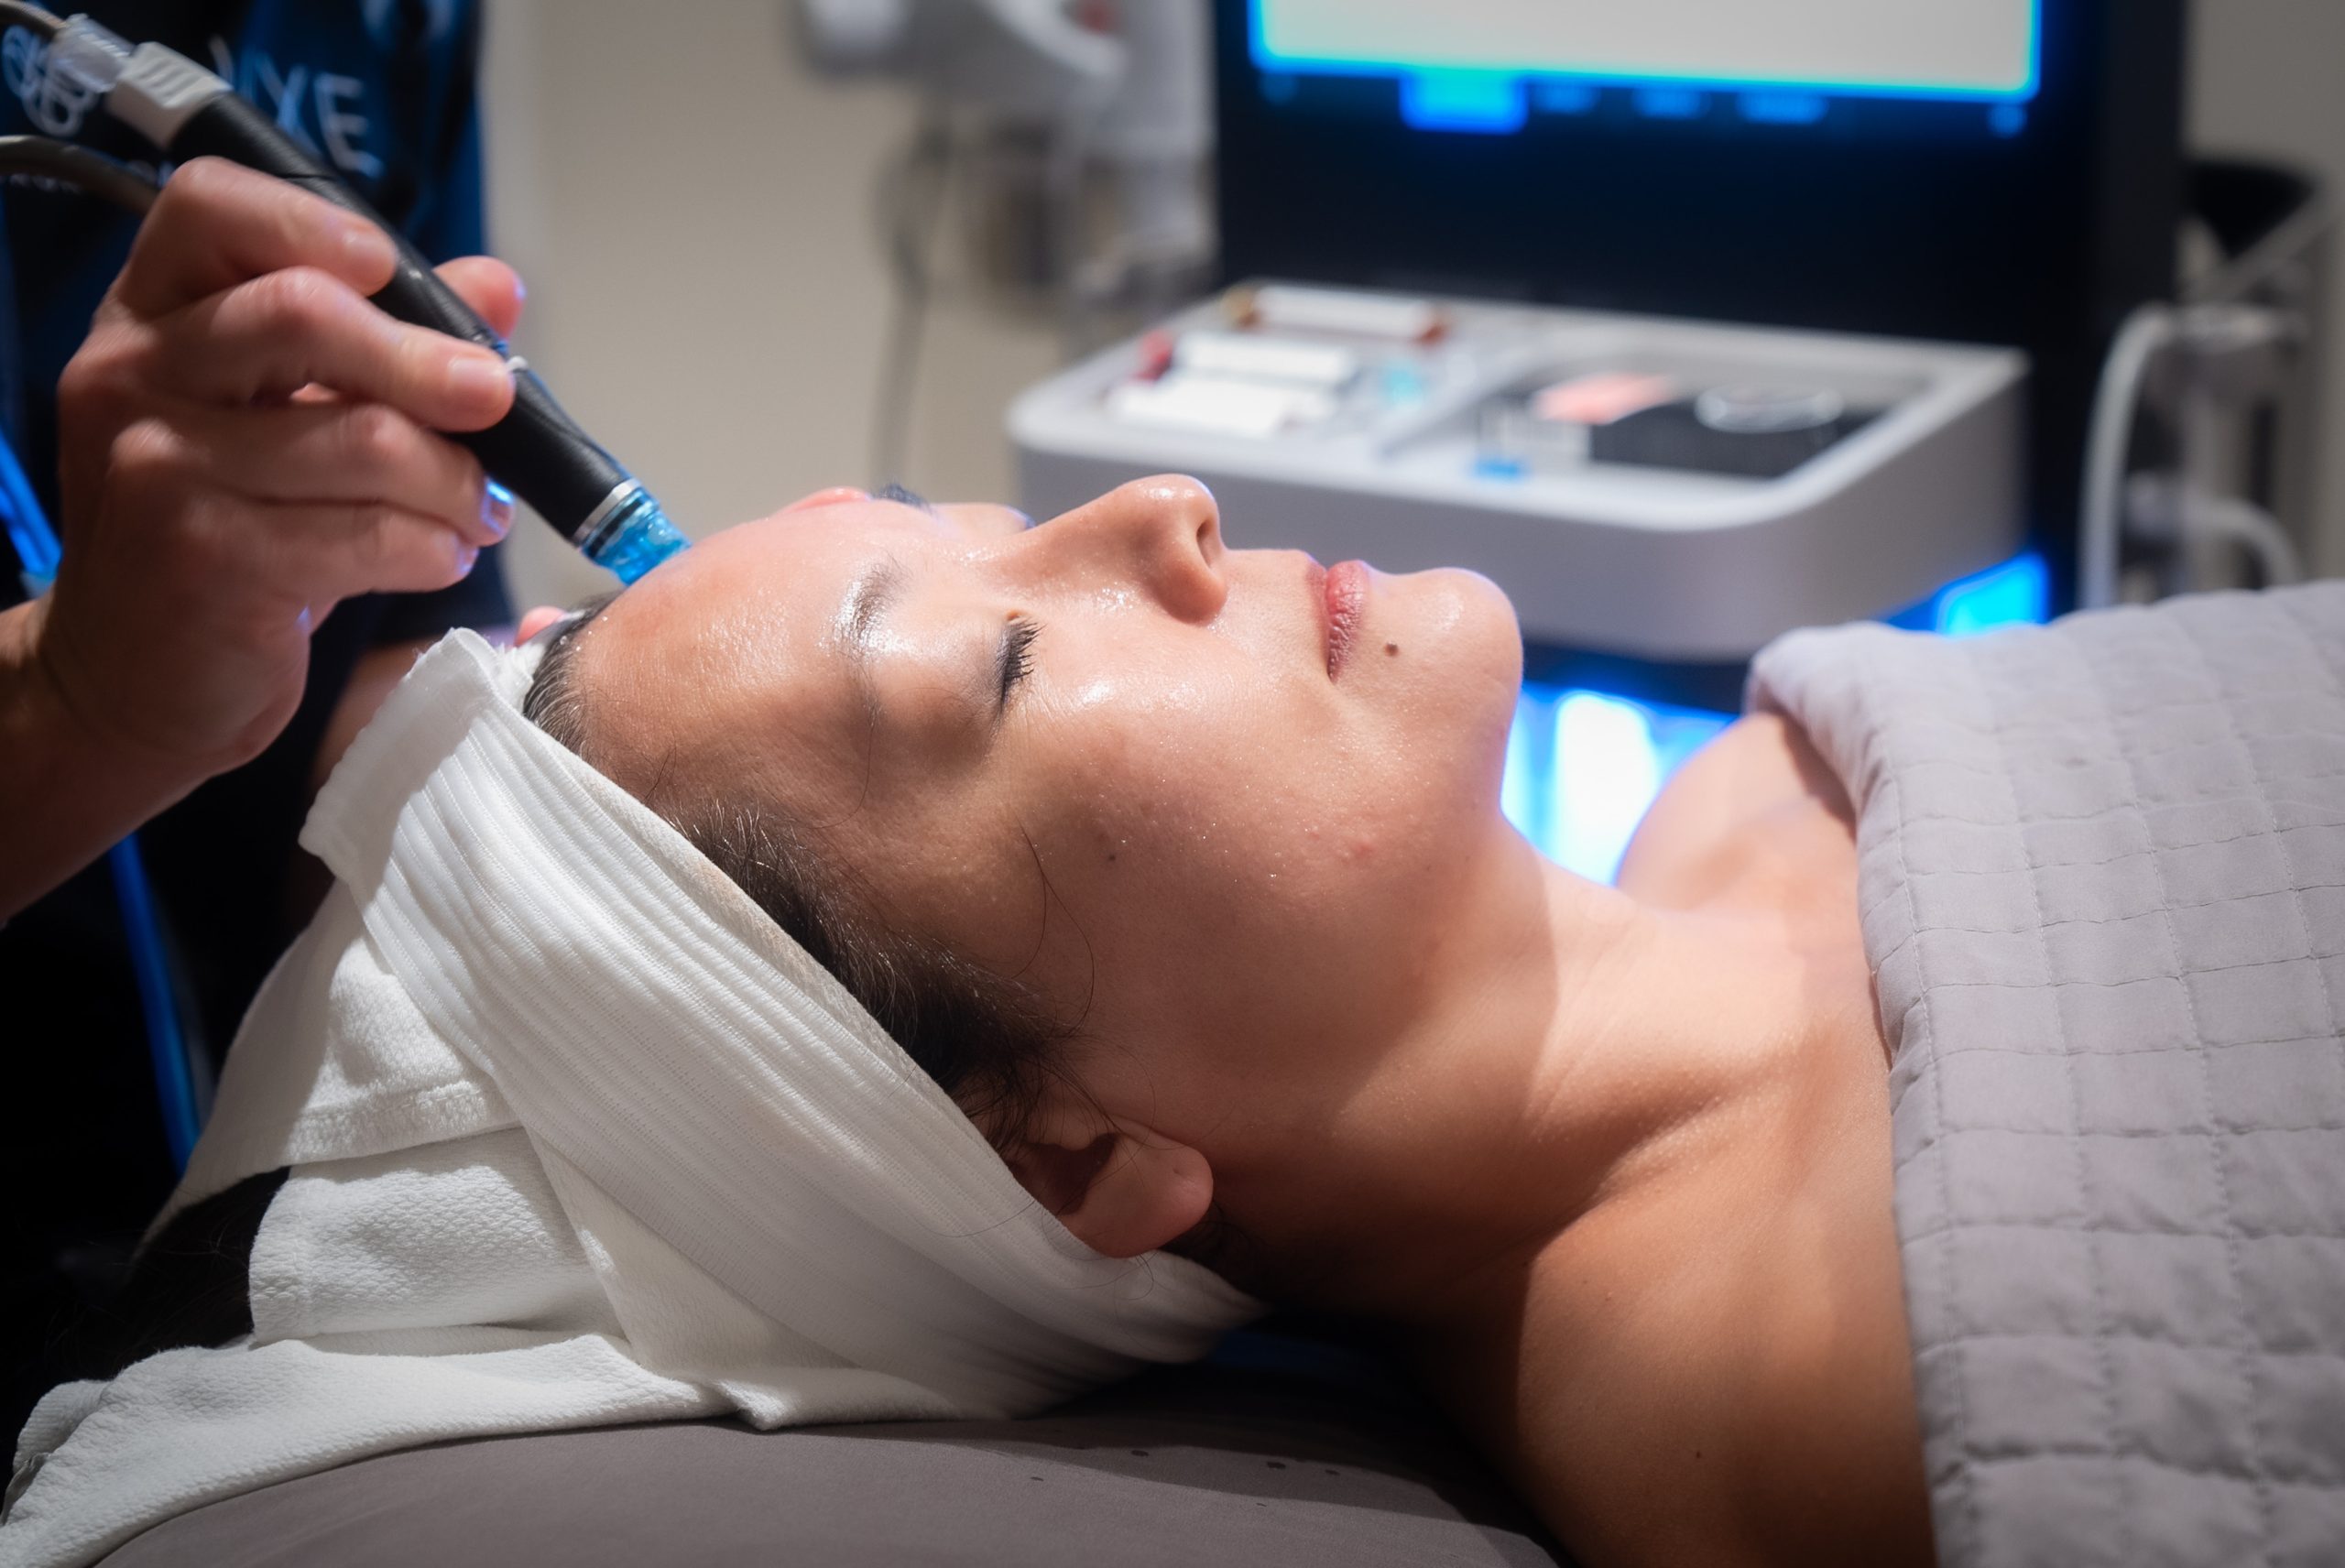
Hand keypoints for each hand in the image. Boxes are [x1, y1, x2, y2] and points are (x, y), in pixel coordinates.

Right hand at [0, 157, 523, 916]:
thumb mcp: (288, 419)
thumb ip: (385, 340)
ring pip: (363, 439)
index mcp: (149, 314)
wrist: (127, 679)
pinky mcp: (207, 558)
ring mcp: (159, 467)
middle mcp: (134, 374)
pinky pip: (368, 534)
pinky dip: (434, 547)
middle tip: (497, 397)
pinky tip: (440, 556)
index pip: (207, 206)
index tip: (390, 268)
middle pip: (304, 315)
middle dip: (428, 360)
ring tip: (477, 511)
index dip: (311, 219)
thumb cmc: (229, 530)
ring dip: (455, 482)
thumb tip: (495, 286)